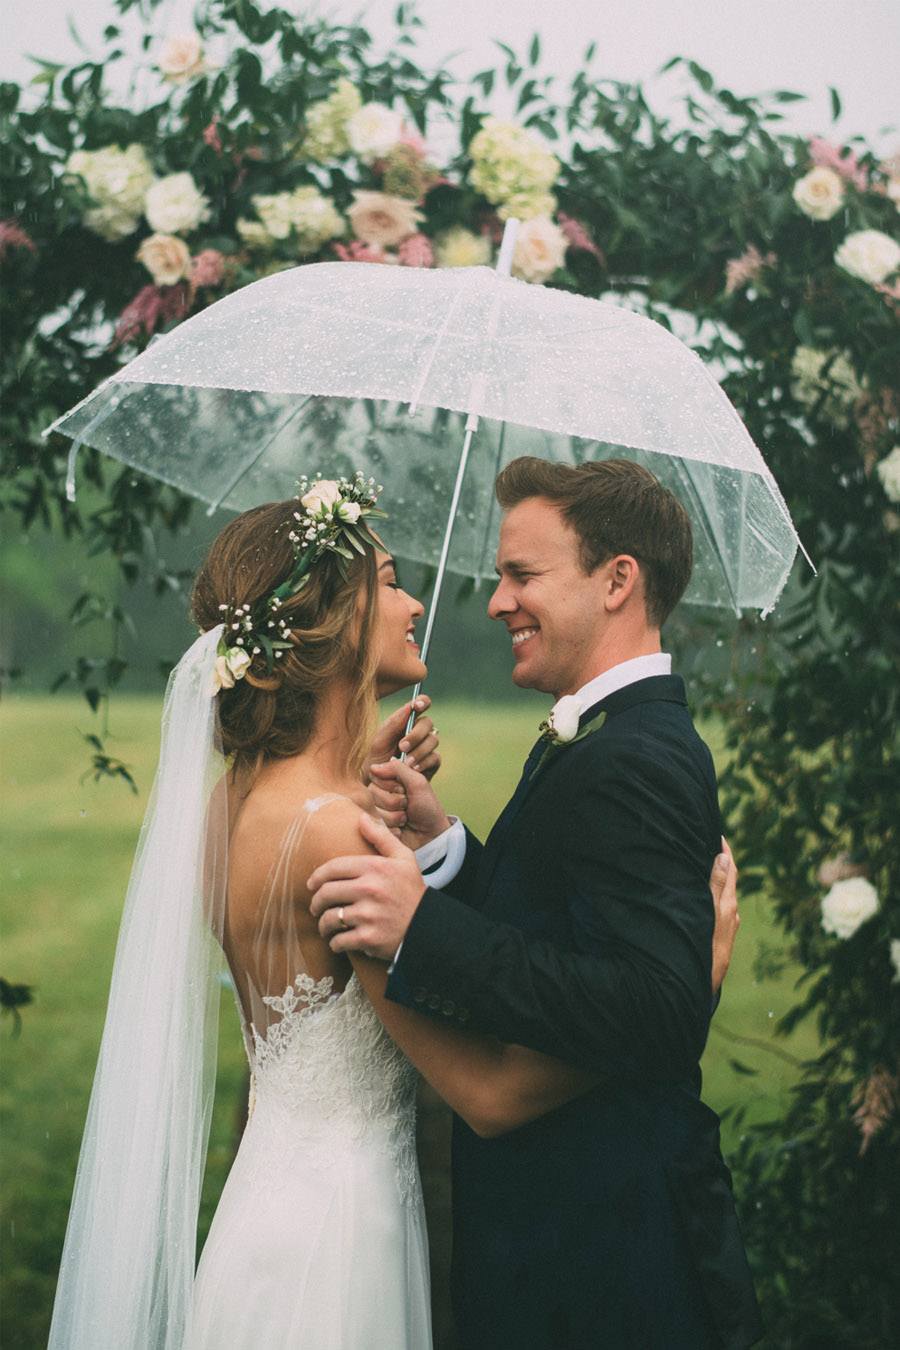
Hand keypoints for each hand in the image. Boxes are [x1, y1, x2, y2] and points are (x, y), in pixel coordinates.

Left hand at [308, 812, 426, 959]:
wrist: (428, 928)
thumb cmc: (412, 891)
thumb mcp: (403, 859)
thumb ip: (381, 837)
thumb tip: (361, 817)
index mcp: (375, 867)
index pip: (333, 868)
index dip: (317, 877)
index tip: (311, 885)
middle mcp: (369, 889)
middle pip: (326, 893)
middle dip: (316, 902)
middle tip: (316, 907)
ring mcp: (368, 915)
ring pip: (329, 918)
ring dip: (323, 925)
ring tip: (325, 926)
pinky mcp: (368, 938)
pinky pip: (338, 941)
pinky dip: (335, 943)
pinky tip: (338, 942)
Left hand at [363, 696, 440, 781]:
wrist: (377, 784)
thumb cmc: (374, 759)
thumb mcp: (378, 741)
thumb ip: (393, 724)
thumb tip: (409, 707)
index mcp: (406, 720)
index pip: (421, 703)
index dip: (423, 701)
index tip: (418, 705)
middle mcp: (419, 731)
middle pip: (428, 723)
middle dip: (415, 735)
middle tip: (402, 747)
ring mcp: (427, 746)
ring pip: (433, 740)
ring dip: (419, 751)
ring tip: (405, 763)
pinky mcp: (431, 762)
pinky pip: (434, 758)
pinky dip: (423, 763)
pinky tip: (413, 769)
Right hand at [368, 757, 450, 848]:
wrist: (431, 834)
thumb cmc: (427, 807)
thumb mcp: (418, 782)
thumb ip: (398, 769)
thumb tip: (373, 767)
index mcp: (387, 781)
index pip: (375, 775)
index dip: (391, 785)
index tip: (405, 790)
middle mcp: (378, 795)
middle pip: (372, 793)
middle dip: (395, 801)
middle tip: (407, 805)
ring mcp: (376, 812)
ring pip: (374, 811)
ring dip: (395, 816)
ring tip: (405, 818)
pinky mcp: (375, 828)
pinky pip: (375, 826)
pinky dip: (393, 828)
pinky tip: (400, 828)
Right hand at [710, 837, 739, 992]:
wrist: (703, 982)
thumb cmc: (706, 947)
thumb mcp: (711, 912)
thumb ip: (717, 885)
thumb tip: (725, 857)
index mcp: (728, 904)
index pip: (731, 870)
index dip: (726, 852)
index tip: (719, 835)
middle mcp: (730, 913)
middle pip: (728, 881)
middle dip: (722, 862)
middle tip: (710, 845)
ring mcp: (725, 925)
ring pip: (722, 895)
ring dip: (716, 879)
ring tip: (704, 865)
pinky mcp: (719, 935)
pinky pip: (717, 907)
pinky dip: (712, 895)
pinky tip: (704, 897)